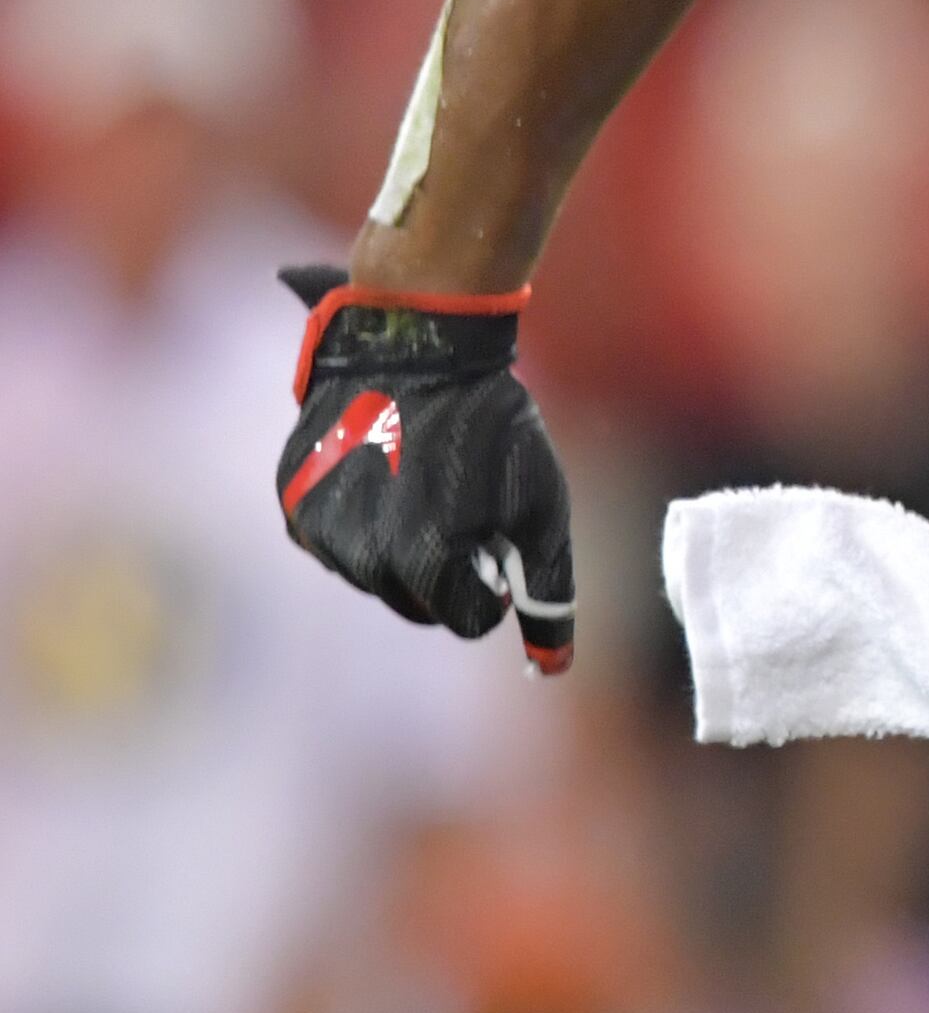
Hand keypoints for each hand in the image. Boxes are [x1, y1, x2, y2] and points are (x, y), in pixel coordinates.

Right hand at [275, 264, 575, 674]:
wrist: (419, 344)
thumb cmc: (494, 427)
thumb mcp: (544, 506)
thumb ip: (548, 591)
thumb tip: (552, 668)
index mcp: (421, 563)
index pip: (469, 620)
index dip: (494, 580)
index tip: (498, 533)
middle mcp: (358, 558)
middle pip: (416, 602)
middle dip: (447, 568)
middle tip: (464, 502)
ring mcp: (317, 530)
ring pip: (372, 575)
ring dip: (402, 546)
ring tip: (424, 480)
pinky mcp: (293, 502)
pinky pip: (335, 539)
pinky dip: (363, 519)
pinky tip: (385, 470)